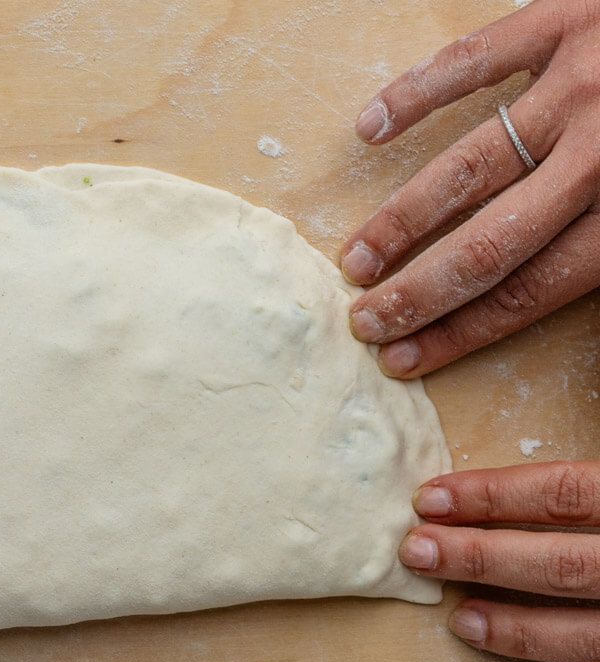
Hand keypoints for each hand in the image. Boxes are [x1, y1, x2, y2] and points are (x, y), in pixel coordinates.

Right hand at [341, 0, 599, 377]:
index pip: (528, 290)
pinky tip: (369, 131)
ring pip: (469, 168)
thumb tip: (532, 302)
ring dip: (401, 219)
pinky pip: (473, 62)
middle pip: (487, 245)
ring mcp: (579, 86)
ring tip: (356, 257)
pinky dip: (415, 95)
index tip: (405, 357)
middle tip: (365, 321)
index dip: (459, 331)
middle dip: (416, 292)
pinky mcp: (563, 22)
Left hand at [400, 461, 599, 661]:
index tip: (427, 499)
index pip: (561, 494)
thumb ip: (582, 489)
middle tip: (414, 553)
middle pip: (562, 563)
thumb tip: (513, 482)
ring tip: (461, 621)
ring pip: (589, 631)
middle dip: (482, 558)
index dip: (492, 495)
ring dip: (520, 629)